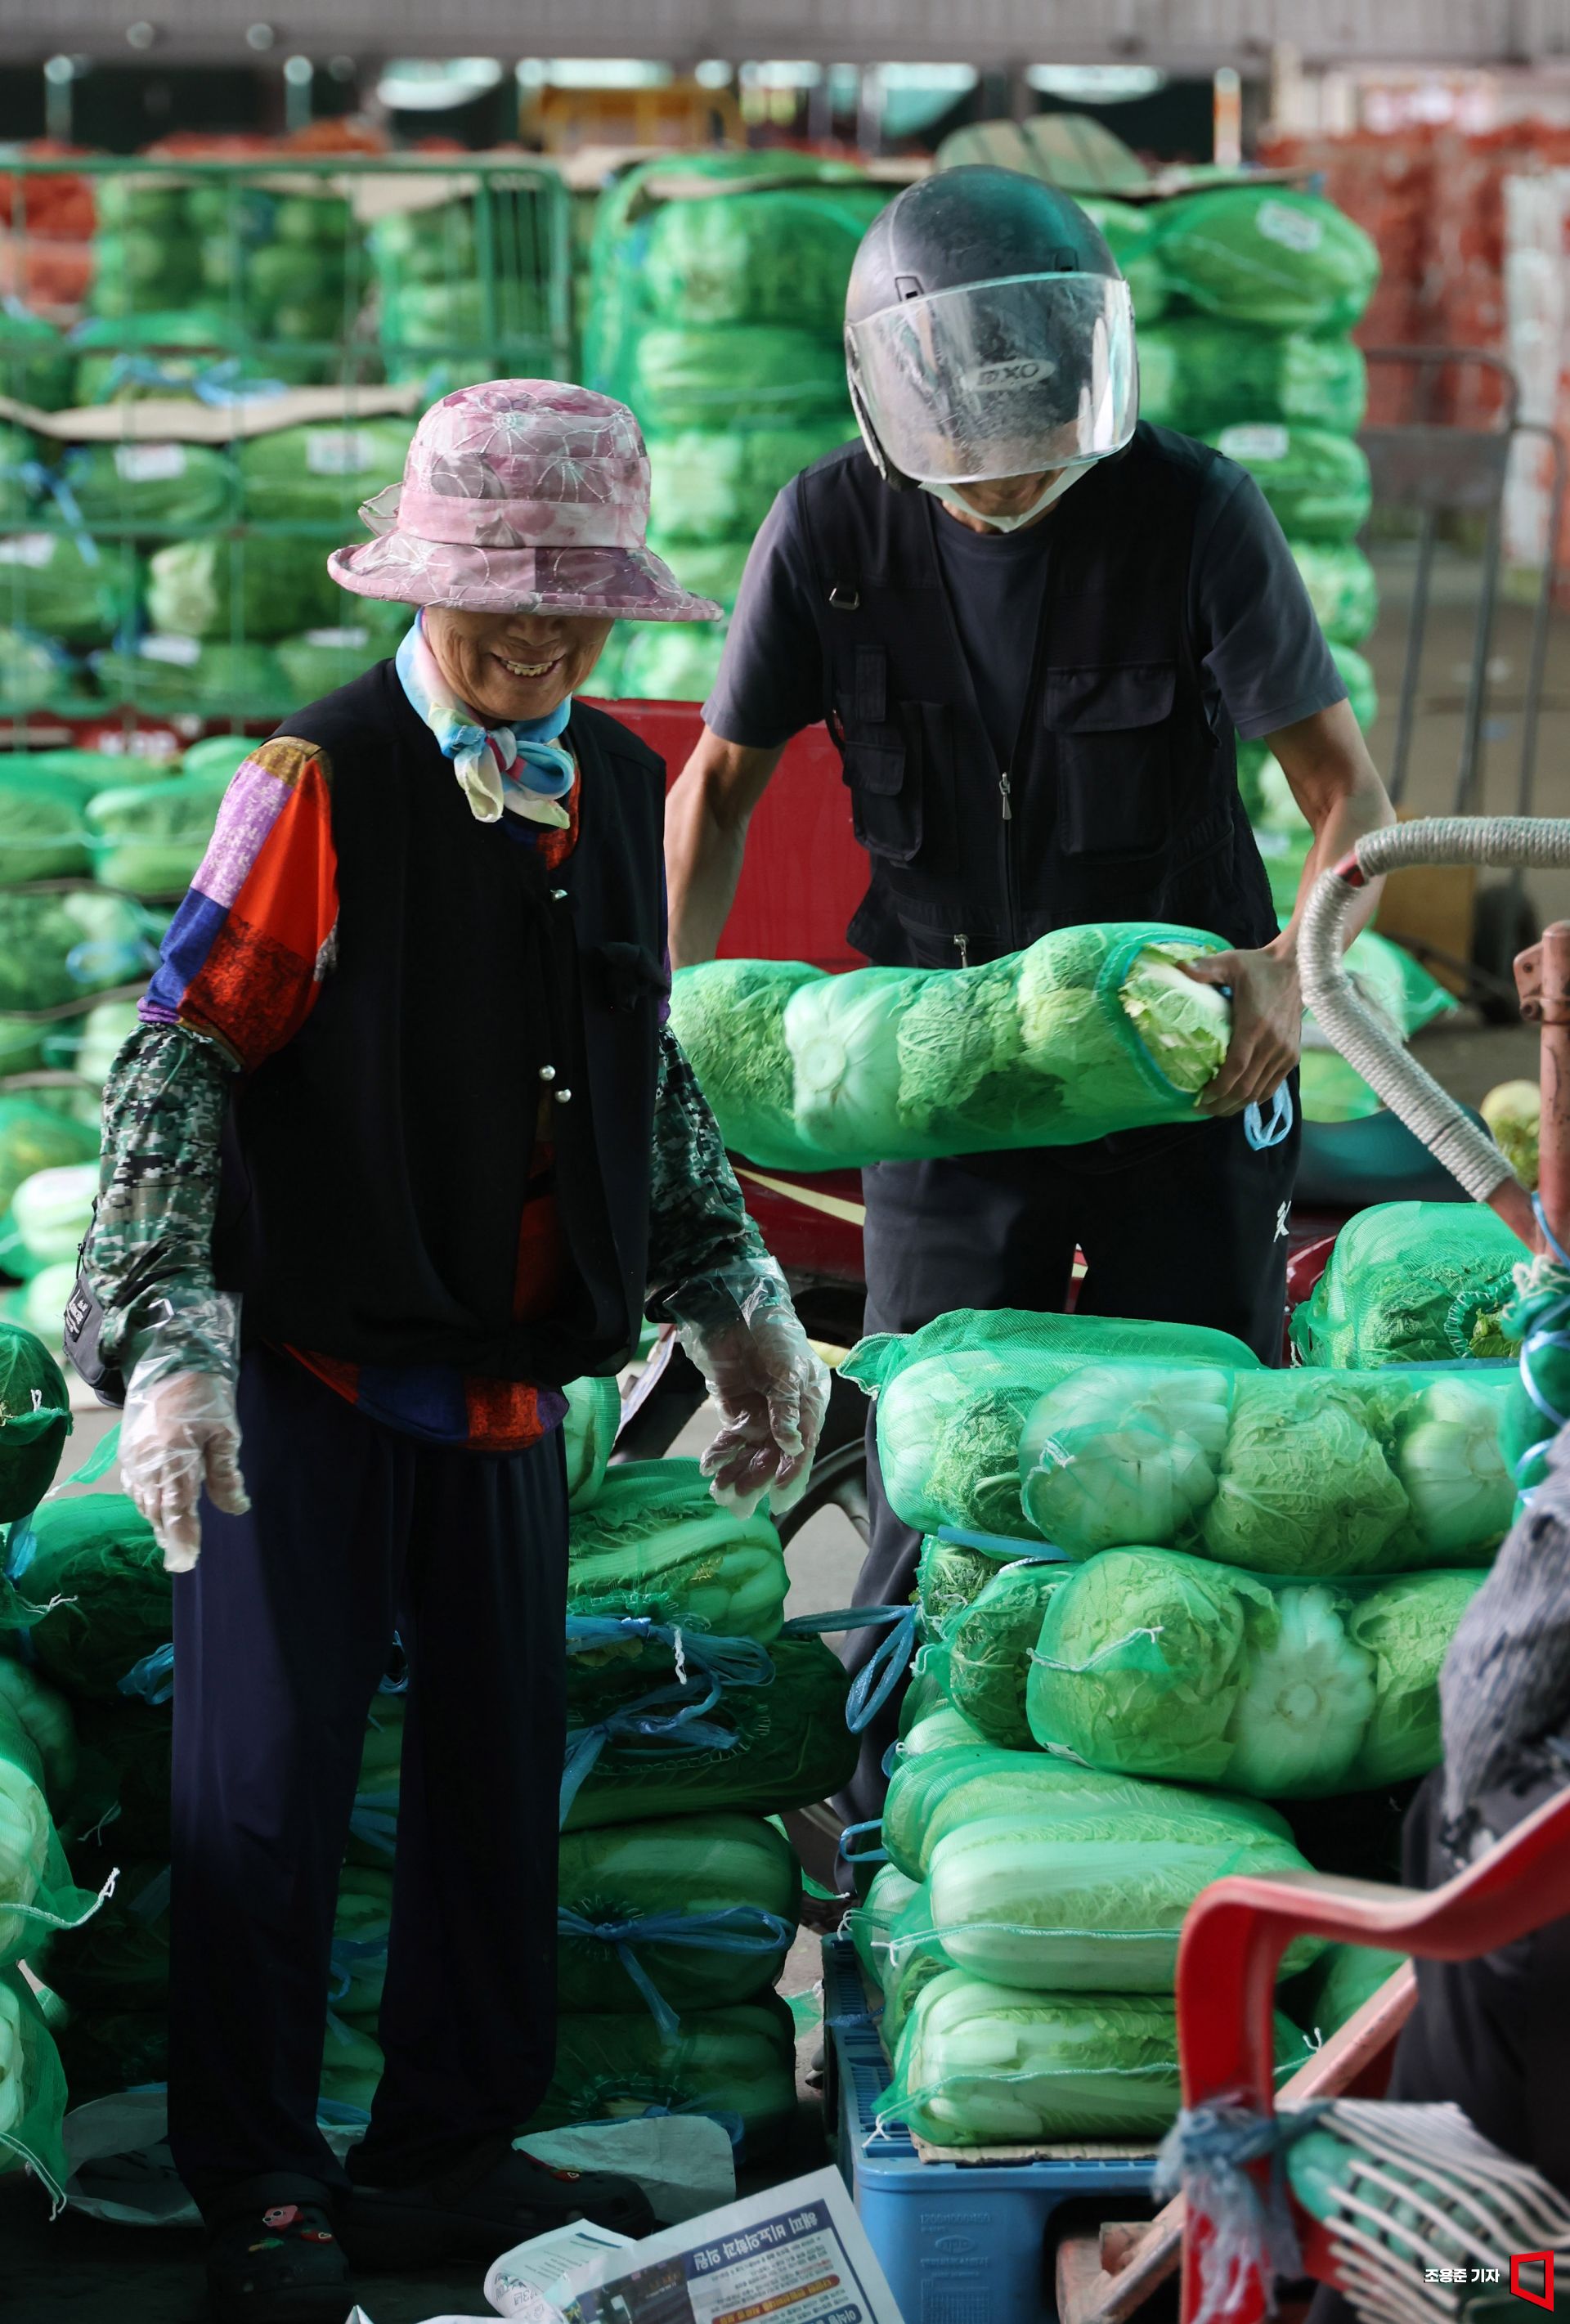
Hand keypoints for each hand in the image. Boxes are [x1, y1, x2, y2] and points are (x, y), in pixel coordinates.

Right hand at [119, 1365, 249, 1572]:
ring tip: (172, 1536)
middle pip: (157, 1511)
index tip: (186, 1562)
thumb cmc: (205, 1395)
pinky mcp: (129, 1450)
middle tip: (181, 1557)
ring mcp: (135, 1458)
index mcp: (175, 1461)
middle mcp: (148, 1465)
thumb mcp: (226, 1433)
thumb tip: (235, 1509)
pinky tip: (156, 1506)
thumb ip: (226, 1474)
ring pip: (143, 1501)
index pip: (177, 1511)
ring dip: (157, 1519)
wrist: (171, 1361)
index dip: (182, 1539)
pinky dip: (145, 1500)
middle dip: (169, 1535)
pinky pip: (133, 1486)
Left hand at [678, 1303, 830, 1519]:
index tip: (779, 1497)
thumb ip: (788, 1407)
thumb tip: (792, 1446)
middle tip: (740, 1502)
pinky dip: (721, 1453)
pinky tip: (710, 1467)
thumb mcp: (789, 1367)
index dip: (792, 1473)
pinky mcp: (734, 1408)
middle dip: (758, 1479)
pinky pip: (729, 1438)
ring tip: (720, 1491)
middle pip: (774, 1456)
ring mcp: (759, 1413)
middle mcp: (785, 1415)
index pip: (803, 1447)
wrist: (735, 1306)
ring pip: (751, 1452)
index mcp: (809, 1404)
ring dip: (737, 1472)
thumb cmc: (774, 1331)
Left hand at [1183, 946, 1300, 1118]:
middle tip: (1200, 1109)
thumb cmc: (1258, 967)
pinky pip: (1273, 1085)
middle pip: (1245, 1088)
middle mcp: (1272, 1044)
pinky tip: (1239, 1100)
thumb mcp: (1230, 962)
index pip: (1235, 1069)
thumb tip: (1178, 967)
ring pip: (1259, 1091)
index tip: (1198, 1098)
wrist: (1297, 967)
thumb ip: (1205, 968)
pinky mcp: (1292, 1055)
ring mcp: (1284, 1052)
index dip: (1217, 1089)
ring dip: (1237, 1105)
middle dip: (1221, 1104)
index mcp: (1254, 1026)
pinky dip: (1255, 1097)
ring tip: (1216, 1108)